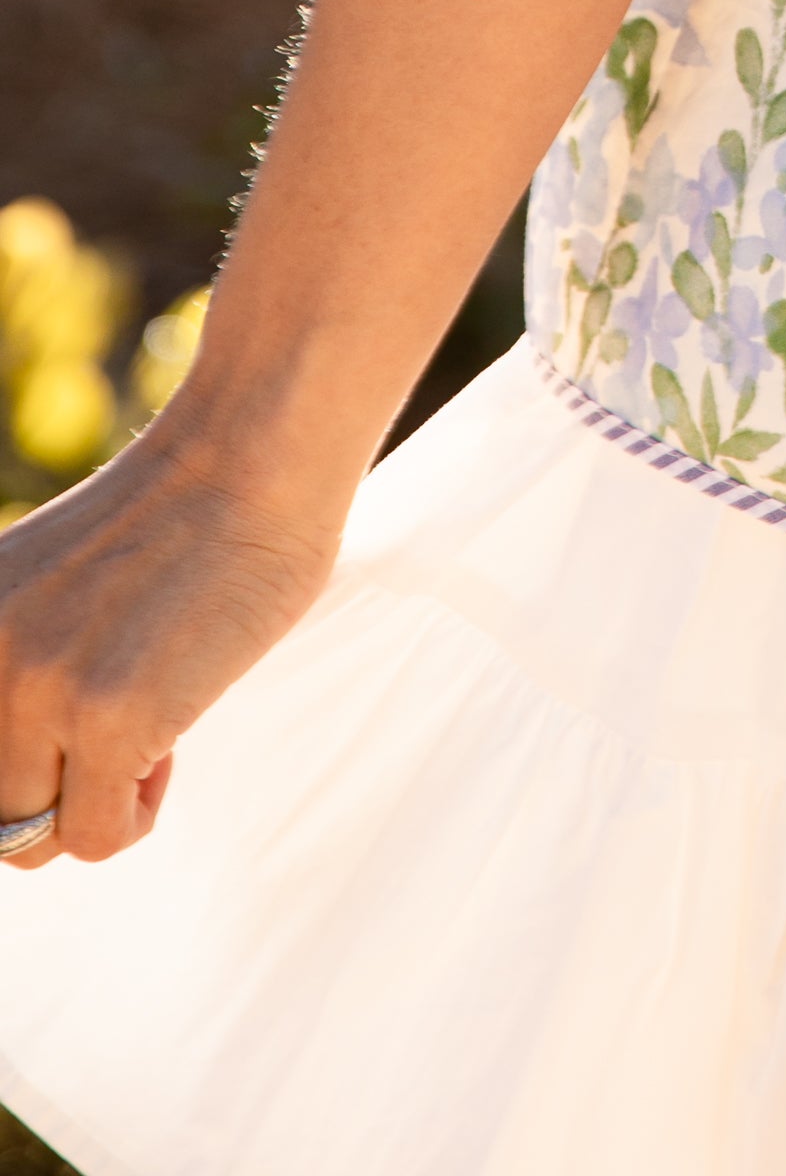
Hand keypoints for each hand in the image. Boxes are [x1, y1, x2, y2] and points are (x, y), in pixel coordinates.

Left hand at [0, 408, 341, 868]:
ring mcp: (41, 686)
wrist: (255, 456)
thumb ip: (18, 661)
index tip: (72, 735)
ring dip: (94, 804)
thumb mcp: (48, 585)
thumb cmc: (182, 516)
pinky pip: (97, 836)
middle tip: (117, 733)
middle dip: (55, 792)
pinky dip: (137, 813)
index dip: (24, 763)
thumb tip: (24, 774)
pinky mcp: (110, 716)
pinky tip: (173, 739)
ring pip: (33, 836)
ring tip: (147, 730)